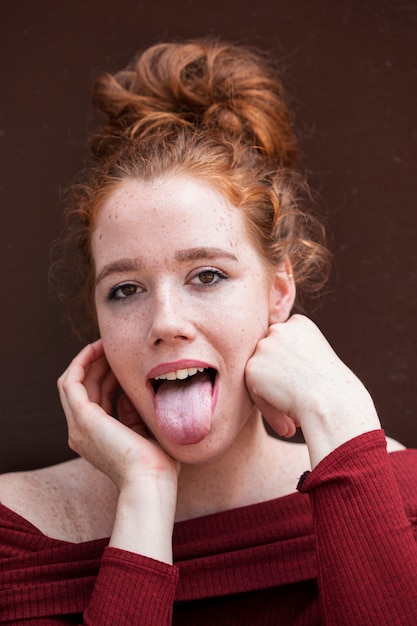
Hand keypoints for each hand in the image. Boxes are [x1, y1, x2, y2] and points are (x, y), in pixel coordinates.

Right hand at [58, 340, 178, 489]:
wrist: (151, 481)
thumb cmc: (157, 464)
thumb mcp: (143, 433)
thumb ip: (131, 414)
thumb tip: (126, 397)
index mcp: (95, 438)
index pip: (96, 398)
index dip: (107, 375)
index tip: (123, 360)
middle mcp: (81, 432)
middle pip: (83, 388)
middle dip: (98, 364)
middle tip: (115, 347)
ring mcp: (78, 426)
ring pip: (74, 382)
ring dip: (88, 360)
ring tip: (106, 344)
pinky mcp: (82, 418)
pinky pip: (71, 382)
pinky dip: (80, 362)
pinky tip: (95, 348)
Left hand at [245, 315, 380, 465]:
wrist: (330, 400)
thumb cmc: (333, 388)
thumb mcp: (318, 361)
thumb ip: (295, 356)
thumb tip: (276, 371)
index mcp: (299, 323)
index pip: (284, 343)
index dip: (290, 367)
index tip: (302, 385)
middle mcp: (279, 329)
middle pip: (270, 356)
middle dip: (278, 379)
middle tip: (294, 401)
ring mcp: (264, 347)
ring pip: (261, 374)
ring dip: (270, 393)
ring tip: (290, 418)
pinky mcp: (252, 367)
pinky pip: (254, 391)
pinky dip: (267, 408)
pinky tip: (286, 424)